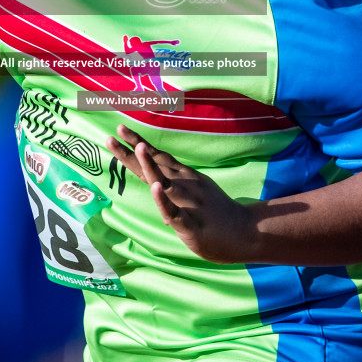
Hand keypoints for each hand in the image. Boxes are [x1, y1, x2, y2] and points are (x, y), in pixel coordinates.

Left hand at [108, 124, 260, 263]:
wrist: (246, 233)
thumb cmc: (216, 213)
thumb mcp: (194, 191)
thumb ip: (172, 185)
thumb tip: (151, 181)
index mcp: (184, 177)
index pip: (157, 157)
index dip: (137, 143)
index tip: (119, 128)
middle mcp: (185, 185)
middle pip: (156, 165)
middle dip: (134, 150)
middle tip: (114, 132)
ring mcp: (189, 204)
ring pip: (166, 183)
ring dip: (151, 167)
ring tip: (138, 149)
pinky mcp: (191, 227)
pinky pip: (175, 213)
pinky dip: (164, 201)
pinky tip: (155, 189)